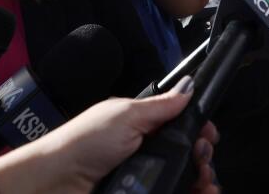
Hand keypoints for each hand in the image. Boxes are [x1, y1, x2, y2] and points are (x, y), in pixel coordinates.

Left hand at [0, 83, 219, 193]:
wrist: (58, 182)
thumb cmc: (84, 143)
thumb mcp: (125, 115)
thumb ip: (161, 106)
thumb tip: (189, 86)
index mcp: (143, 127)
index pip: (182, 129)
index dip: (200, 133)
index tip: (209, 137)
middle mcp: (147, 154)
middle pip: (189, 158)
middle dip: (204, 159)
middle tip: (203, 160)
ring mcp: (145, 178)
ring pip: (185, 180)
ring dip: (202, 181)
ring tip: (205, 184)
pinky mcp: (142, 193)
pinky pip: (172, 192)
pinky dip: (189, 193)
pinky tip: (198, 193)